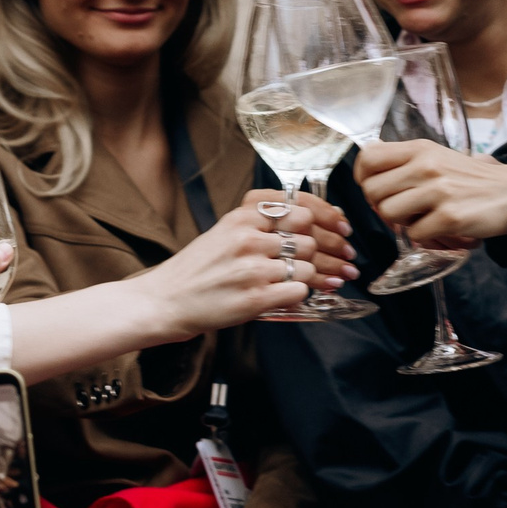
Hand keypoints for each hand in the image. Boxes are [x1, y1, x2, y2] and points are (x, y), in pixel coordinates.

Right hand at [127, 189, 357, 336]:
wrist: (165, 300)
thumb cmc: (196, 269)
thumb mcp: (224, 231)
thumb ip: (259, 223)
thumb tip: (308, 220)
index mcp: (240, 218)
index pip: (298, 206)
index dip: (327, 216)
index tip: (341, 227)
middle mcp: (247, 239)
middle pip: (308, 236)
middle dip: (325, 250)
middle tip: (340, 260)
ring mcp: (251, 269)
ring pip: (307, 265)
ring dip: (315, 276)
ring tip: (320, 281)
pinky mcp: (255, 299)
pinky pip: (299, 292)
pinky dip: (302, 295)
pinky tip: (297, 295)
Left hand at [356, 142, 506, 241]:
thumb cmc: (471, 178)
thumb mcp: (437, 157)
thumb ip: (406, 162)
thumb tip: (369, 176)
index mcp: (419, 149)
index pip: (367, 158)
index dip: (362, 178)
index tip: (373, 190)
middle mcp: (425, 166)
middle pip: (372, 191)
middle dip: (380, 206)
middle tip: (399, 211)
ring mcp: (438, 191)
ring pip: (388, 213)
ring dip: (401, 223)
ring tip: (420, 219)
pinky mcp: (450, 216)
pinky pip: (414, 234)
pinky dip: (423, 237)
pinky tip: (438, 229)